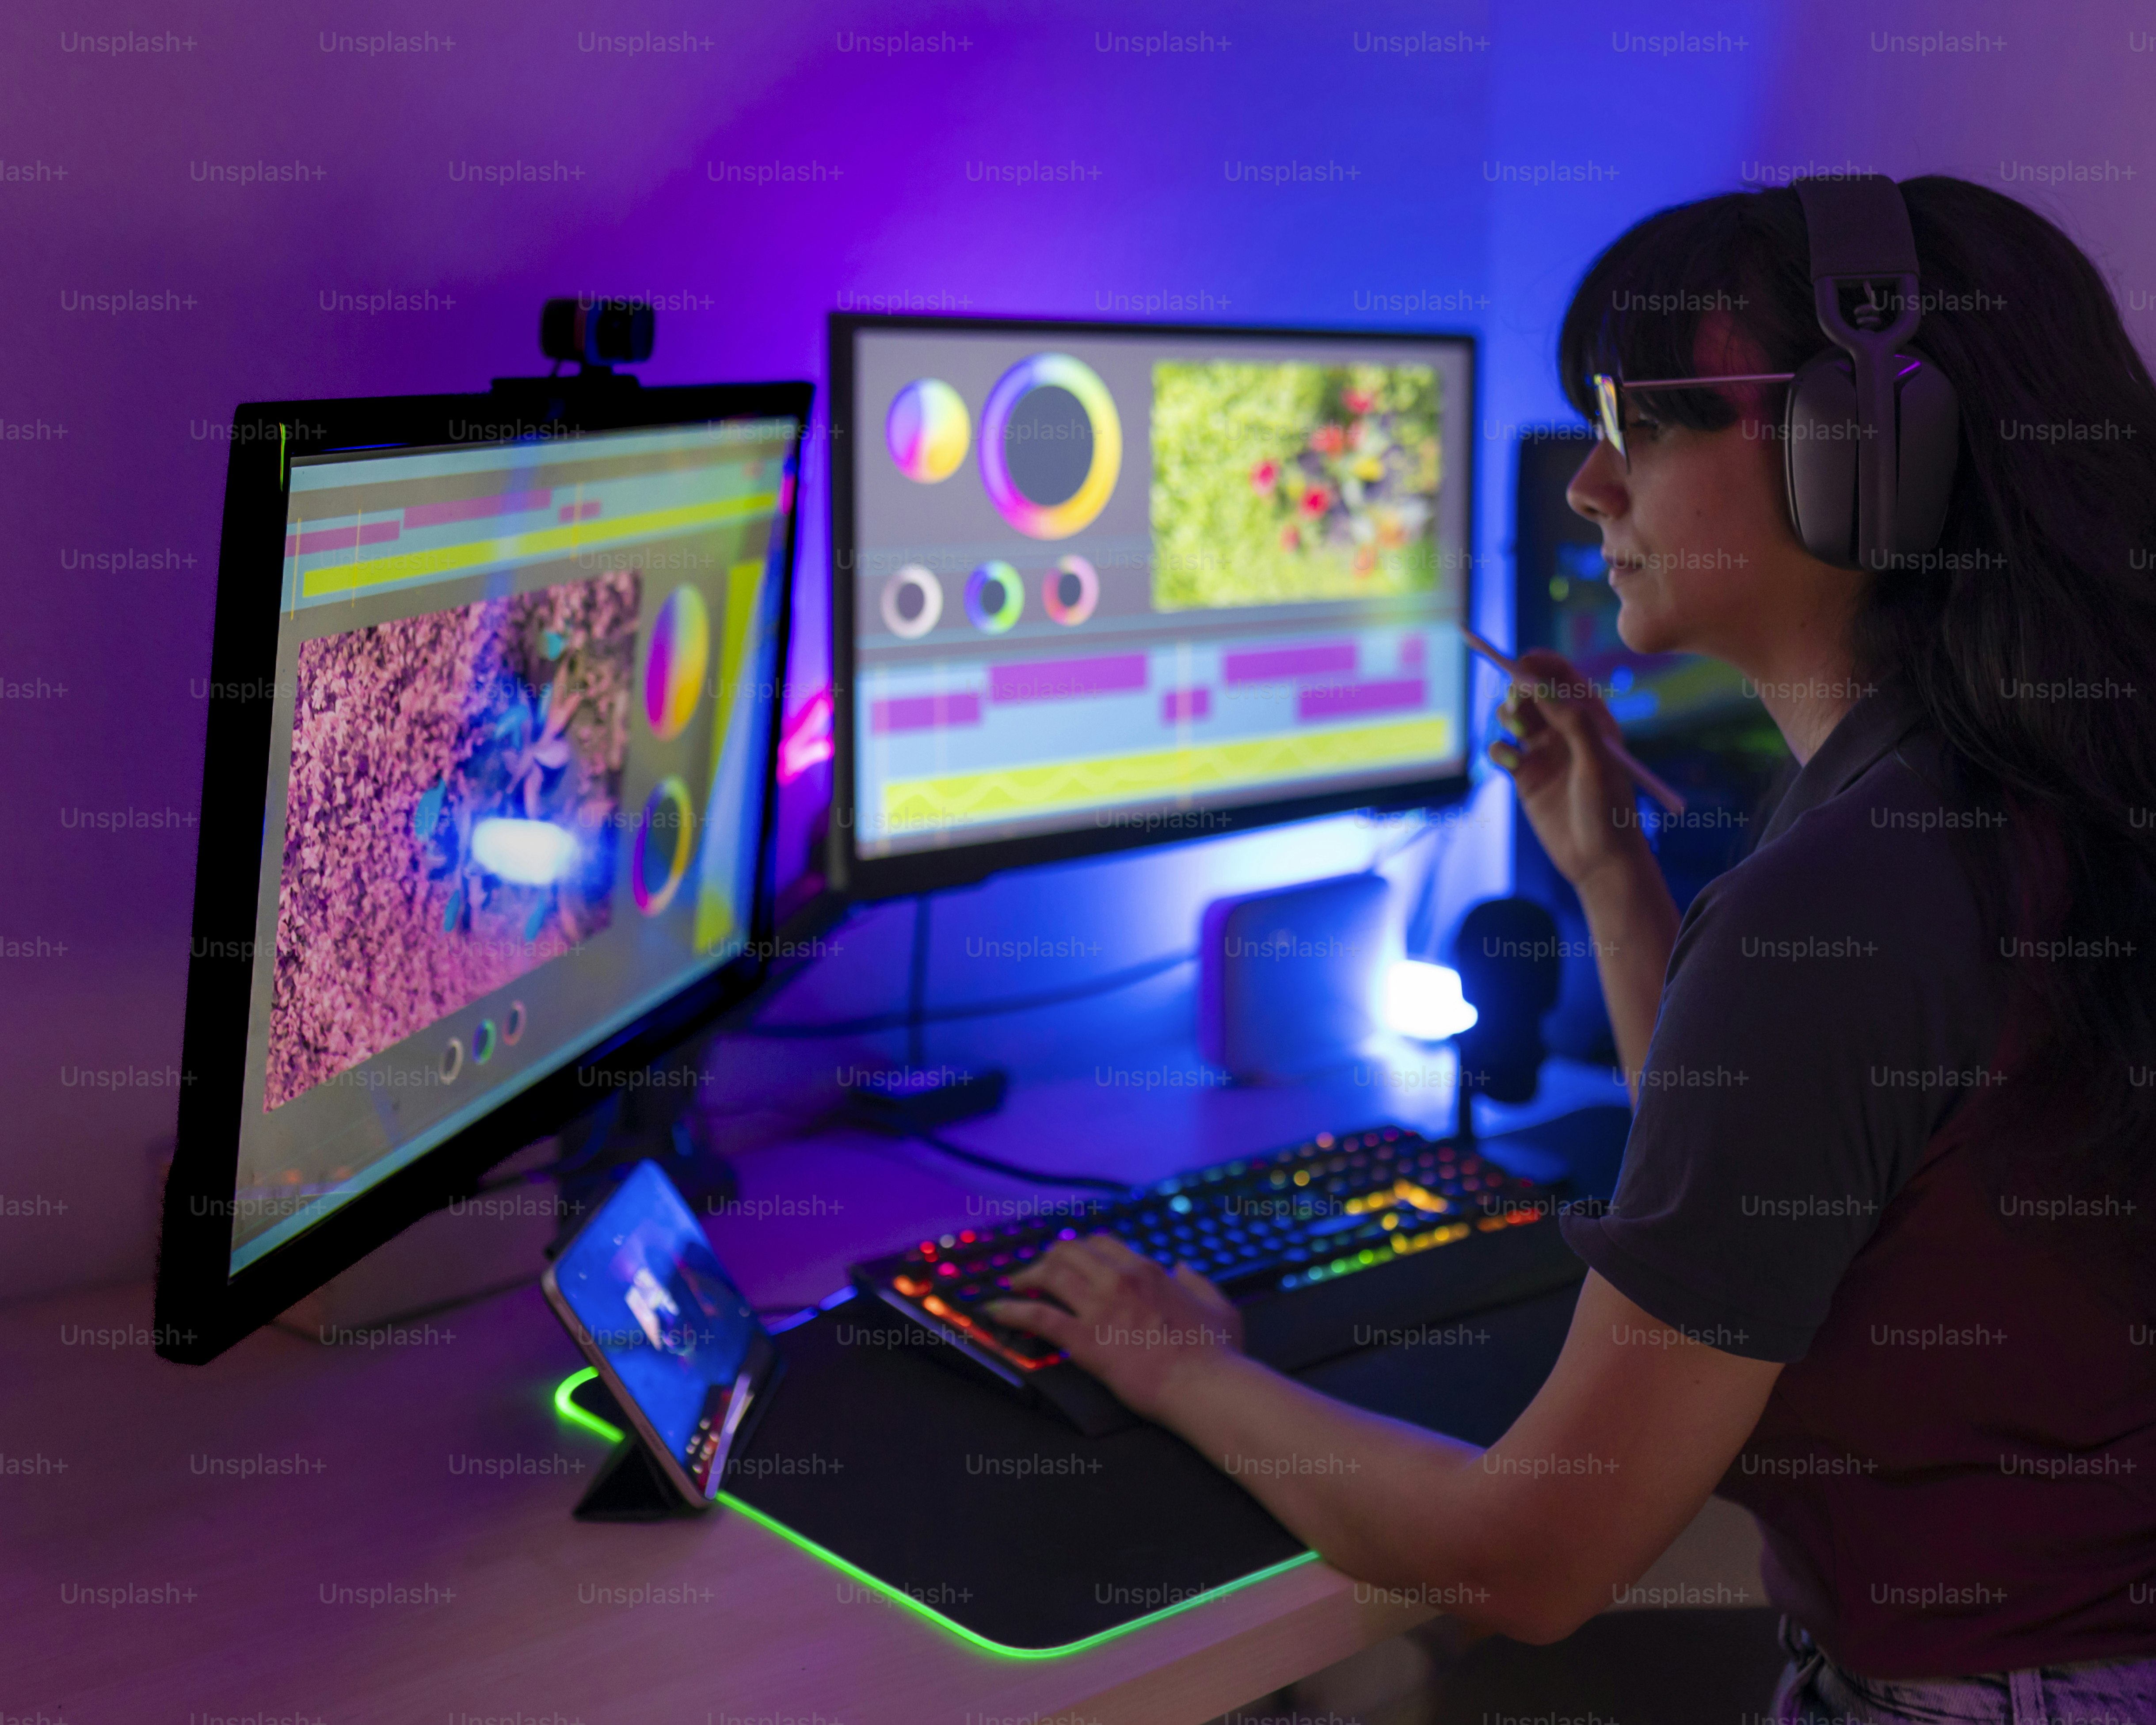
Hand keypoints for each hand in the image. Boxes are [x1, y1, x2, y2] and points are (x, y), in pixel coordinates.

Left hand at [985, 1234, 1243, 1423]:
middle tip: (1036, 1270)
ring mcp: (1100, 1307)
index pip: (1103, 1245)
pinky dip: (1011, 1310)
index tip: (1070, 1257)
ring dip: (1026, 1275)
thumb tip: (1182, 1266)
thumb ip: (1198, 1281)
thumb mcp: (1219, 1305)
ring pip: (1050, 1275)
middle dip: (1049, 1257)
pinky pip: (1037, 1315)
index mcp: (1147, 1270)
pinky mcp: (1084, 1339)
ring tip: (1013, 1284)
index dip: (1081, 1248)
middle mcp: (1119, 1280)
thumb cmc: (1216, 1353)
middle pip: (1070, 1252)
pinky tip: (995, 1310)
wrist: (1204, 1386)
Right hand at [1487, 647, 1653, 892]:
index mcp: (1591, 719)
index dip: (1541, 664)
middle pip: (1531, 692)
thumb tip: (1541, 686)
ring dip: (1507, 716)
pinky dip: (1499, 749)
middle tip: (1516, 701)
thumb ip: (1572, 721)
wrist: (1599, 860)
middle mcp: (1566, 732)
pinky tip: (1510, 762)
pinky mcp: (1525, 777)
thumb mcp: (1597, 761)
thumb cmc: (1609, 810)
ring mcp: (1543, 753)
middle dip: (1518, 690)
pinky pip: (1501, 750)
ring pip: (1513, 717)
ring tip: (1517, 733)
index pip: (1563, 677)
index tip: (1521, 660)